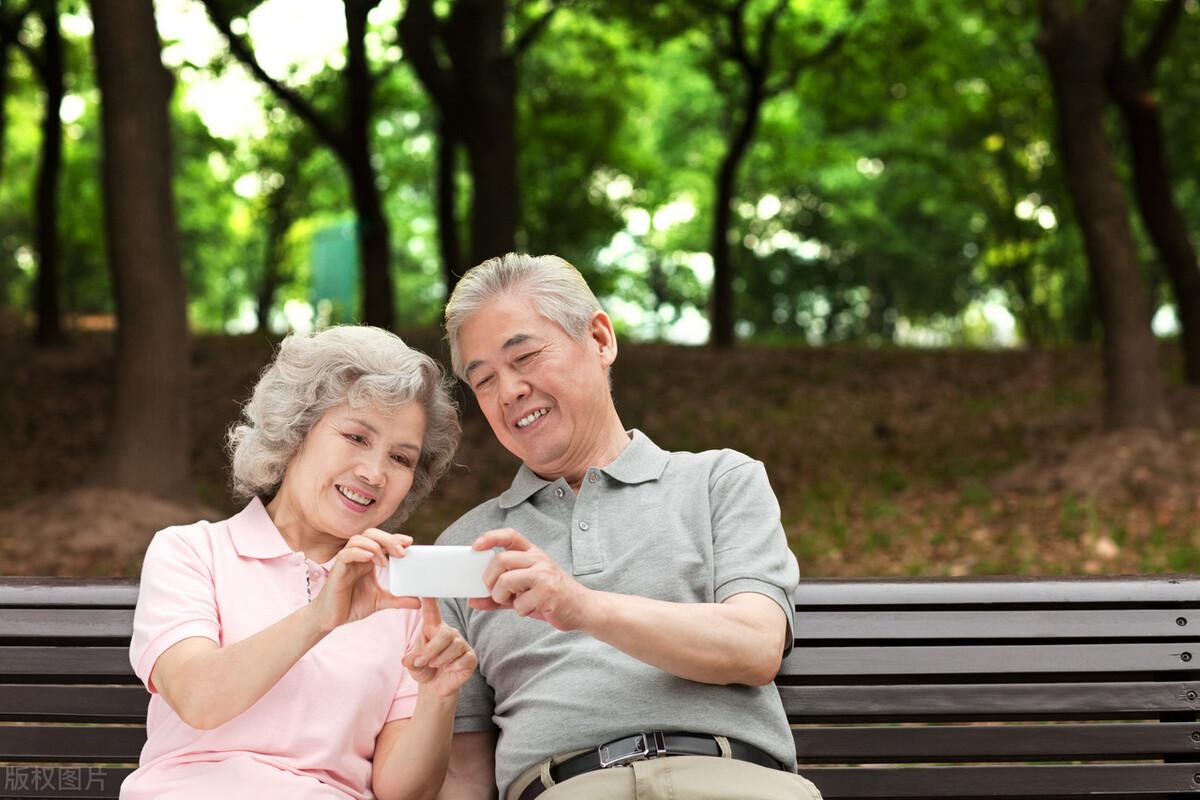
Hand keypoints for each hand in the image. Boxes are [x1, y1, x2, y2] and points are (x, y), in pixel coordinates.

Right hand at [311, 529, 419, 632]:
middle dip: (388, 539)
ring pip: (358, 539)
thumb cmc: (351, 605)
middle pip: (371, 534)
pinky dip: (358, 552)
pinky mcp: (337, 571)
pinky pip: (346, 554)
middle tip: (402, 552)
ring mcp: (346, 562)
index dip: (395, 538)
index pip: (381, 540)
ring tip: (384, 562)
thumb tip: (420, 602)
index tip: (410, 543)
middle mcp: (357, 557)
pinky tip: (369, 559)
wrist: (330, 619)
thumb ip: (399, 600)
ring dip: (374, 546)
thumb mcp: (381, 601)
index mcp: (368, 560)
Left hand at [402, 599, 477, 697]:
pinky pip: (464, 658)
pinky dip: (453, 666)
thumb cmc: (425, 669)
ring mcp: (462, 645)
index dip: (429, 601)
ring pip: (455, 646)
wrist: (436, 687)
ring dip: (440, 659)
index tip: (426, 591)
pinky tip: (448, 669)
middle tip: (421, 662)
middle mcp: (450, 633)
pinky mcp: (470, 657)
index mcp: (433, 628)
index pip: (432, 612)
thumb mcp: (413, 665)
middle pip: (446, 634)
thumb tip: (408, 660)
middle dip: (431, 650)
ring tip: (433, 665)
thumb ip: (411, 661)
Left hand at [469, 528, 591, 630]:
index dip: (491, 537)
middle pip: (501, 560)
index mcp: (534, 553)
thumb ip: (499, 594)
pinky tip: (532, 609)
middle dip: (489, 579)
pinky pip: (520, 603)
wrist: (582, 608)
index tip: (475, 546)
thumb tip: (473, 600)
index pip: (510, 536)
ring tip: (511, 602)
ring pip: (506, 581)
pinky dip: (521, 610)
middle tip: (493, 590)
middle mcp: (539, 559)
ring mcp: (544, 574)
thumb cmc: (550, 598)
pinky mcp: (548, 592)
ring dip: (501, 596)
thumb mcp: (524, 592)